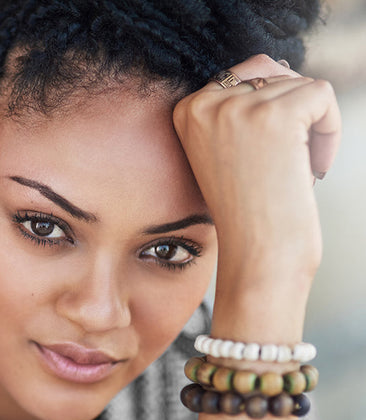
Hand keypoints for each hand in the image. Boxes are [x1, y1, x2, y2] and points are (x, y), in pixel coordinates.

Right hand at [173, 54, 340, 280]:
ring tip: (297, 169)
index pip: (243, 74)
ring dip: (312, 127)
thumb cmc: (248, 209)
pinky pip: (323, 96)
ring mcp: (237, 107)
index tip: (265, 157)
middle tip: (285, 163)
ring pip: (301, 85)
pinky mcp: (275, 115)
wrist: (256, 254)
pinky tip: (314, 168)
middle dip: (292, 114)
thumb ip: (238, 106)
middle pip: (273, 72)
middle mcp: (204, 102)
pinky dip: (331, 131)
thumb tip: (276, 66)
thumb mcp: (225, 149)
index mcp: (186, 109)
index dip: (268, 111)